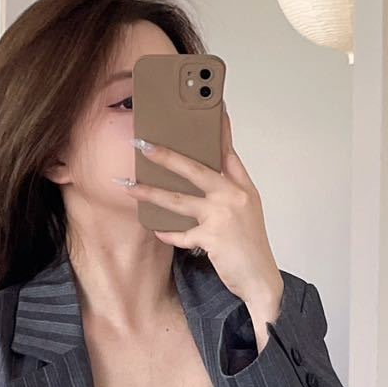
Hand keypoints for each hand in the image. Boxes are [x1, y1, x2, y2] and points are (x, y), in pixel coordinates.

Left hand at [128, 104, 283, 313]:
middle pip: (195, 168)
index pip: (228, 151)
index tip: (211, 106)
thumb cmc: (250, 247)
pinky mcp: (212, 238)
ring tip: (127, 185)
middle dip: (166, 155)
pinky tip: (156, 229)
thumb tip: (201, 178)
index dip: (219, 128)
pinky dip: (167, 233)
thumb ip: (228, 192)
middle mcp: (233, 196)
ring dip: (149, 192)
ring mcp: (222, 216)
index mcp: (242, 188)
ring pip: (178, 200)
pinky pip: (180, 233)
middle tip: (143, 144)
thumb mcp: (246, 212)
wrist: (261, 280)